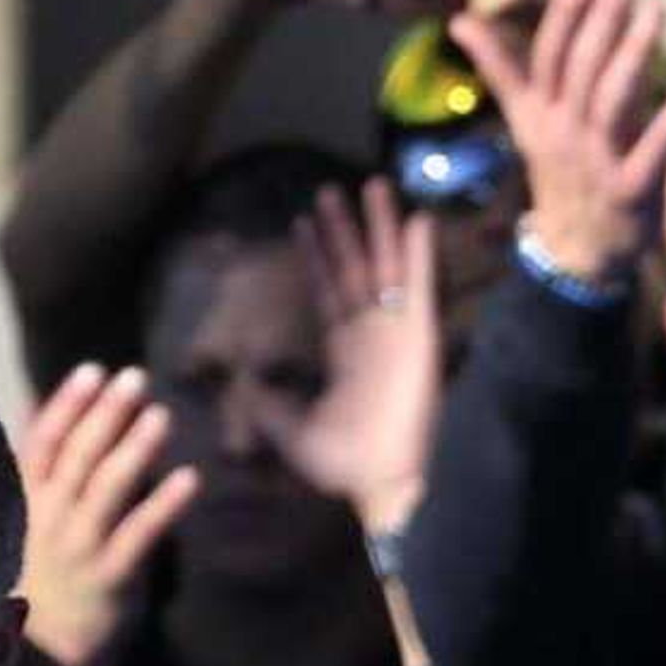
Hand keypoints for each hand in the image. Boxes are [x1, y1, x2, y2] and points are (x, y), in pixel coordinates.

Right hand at [12, 365, 195, 665]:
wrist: (49, 655)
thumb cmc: (46, 575)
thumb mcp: (30, 521)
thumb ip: (40, 470)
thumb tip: (40, 410)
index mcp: (28, 503)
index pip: (44, 444)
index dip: (68, 405)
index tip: (93, 370)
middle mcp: (49, 520)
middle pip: (78, 458)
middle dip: (105, 414)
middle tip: (135, 377)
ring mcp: (78, 548)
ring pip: (106, 491)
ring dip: (134, 450)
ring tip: (162, 415)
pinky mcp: (109, 577)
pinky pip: (139, 535)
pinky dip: (164, 505)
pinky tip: (189, 478)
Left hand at [274, 178, 442, 527]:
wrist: (385, 481)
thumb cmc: (344, 463)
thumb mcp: (292, 431)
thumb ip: (270, 406)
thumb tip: (245, 386)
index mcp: (342, 351)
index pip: (326, 292)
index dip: (315, 258)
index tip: (301, 222)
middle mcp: (369, 333)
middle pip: (353, 268)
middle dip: (342, 230)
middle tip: (330, 189)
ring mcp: (396, 331)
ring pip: (385, 266)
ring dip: (380, 226)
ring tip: (372, 184)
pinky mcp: (420, 336)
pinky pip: (419, 287)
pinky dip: (420, 255)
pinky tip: (417, 219)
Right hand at [455, 0, 665, 287]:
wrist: (576, 252)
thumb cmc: (561, 175)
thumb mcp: (524, 123)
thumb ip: (500, 70)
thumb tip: (459, 22)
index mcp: (537, 117)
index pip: (543, 61)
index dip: (561, 20)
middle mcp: (562, 134)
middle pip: (578, 70)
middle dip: (601, 20)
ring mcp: (595, 161)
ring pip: (611, 98)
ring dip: (634, 52)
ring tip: (656, 10)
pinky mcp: (632, 187)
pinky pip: (660, 141)